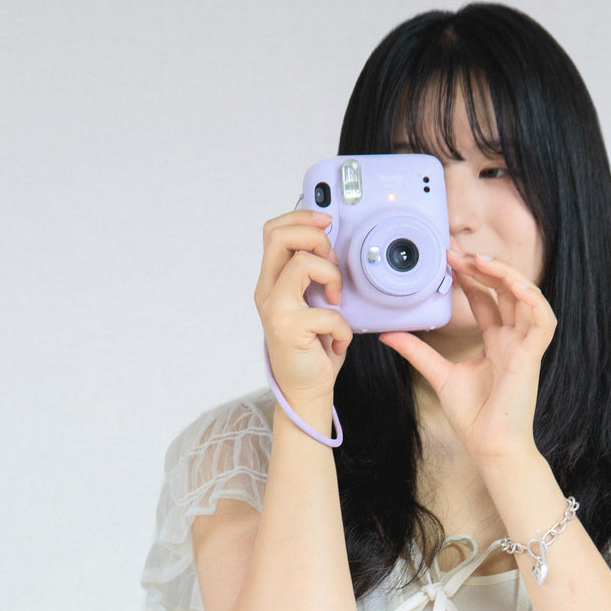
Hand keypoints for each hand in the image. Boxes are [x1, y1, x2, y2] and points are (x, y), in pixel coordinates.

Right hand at [254, 209, 353, 415]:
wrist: (305, 392)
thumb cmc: (313, 350)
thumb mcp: (311, 304)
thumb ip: (312, 278)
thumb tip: (330, 246)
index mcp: (271, 282)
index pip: (274, 232)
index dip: (301, 217)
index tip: (327, 222)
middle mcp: (267, 292)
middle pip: (280, 236)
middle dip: (315, 237)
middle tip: (331, 261)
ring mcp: (276, 310)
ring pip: (302, 263)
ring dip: (331, 277)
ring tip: (335, 300)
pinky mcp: (290, 329)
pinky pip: (327, 311)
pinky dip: (342, 327)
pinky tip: (338, 341)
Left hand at [379, 249, 556, 462]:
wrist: (489, 447)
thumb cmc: (473, 417)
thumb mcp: (438, 374)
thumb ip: (416, 351)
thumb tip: (388, 333)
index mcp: (497, 343)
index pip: (487, 299)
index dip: (471, 277)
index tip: (447, 260)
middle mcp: (513, 340)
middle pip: (506, 291)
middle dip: (484, 267)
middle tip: (456, 254)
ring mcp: (525, 347)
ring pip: (527, 297)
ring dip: (506, 275)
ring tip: (479, 261)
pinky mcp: (533, 357)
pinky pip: (543, 320)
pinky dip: (532, 299)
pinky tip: (511, 285)